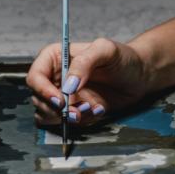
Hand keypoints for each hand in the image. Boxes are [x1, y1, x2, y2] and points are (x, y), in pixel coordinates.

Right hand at [26, 37, 152, 126]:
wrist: (139, 75)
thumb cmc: (122, 57)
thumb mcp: (105, 50)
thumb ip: (84, 62)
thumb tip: (68, 86)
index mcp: (55, 59)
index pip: (35, 77)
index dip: (42, 91)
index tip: (59, 100)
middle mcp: (55, 78)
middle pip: (38, 100)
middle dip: (56, 110)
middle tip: (77, 111)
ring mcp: (64, 96)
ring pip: (48, 115)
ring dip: (66, 118)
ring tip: (89, 110)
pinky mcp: (75, 110)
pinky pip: (68, 123)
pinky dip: (82, 121)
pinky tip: (99, 110)